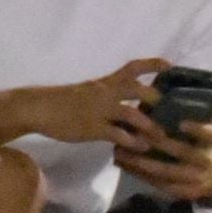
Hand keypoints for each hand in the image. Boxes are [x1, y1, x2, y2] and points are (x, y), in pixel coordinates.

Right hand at [26, 57, 168, 149]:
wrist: (39, 108)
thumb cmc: (64, 100)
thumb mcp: (89, 92)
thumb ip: (108, 96)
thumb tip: (128, 107)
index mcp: (105, 82)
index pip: (132, 67)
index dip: (152, 64)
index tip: (169, 65)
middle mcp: (105, 92)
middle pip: (137, 89)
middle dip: (156, 99)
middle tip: (171, 110)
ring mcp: (99, 110)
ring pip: (131, 113)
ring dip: (149, 125)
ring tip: (161, 136)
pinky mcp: (93, 128)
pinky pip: (118, 135)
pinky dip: (132, 142)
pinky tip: (141, 148)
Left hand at [115, 119, 211, 201]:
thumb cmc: (204, 145)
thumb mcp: (205, 129)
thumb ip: (195, 114)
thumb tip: (166, 92)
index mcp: (210, 142)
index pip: (207, 134)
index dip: (196, 129)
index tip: (181, 123)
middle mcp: (203, 160)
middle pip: (181, 153)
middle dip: (157, 143)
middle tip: (134, 133)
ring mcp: (193, 179)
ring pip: (164, 171)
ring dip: (140, 161)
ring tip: (119, 151)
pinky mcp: (182, 192)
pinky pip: (158, 184)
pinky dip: (139, 174)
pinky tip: (123, 164)